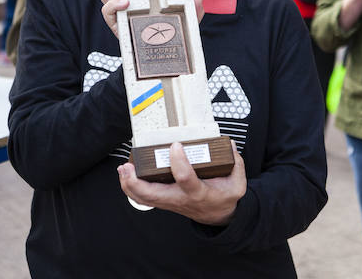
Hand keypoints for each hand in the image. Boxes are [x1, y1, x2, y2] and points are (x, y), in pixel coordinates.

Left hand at [117, 140, 245, 224]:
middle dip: (136, 182)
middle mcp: (180, 199)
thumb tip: (229, 145)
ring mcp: (170, 202)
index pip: (184, 178)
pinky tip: (126, 175)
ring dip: (129, 185)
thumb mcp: (237, 183)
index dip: (179, 162)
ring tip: (123, 168)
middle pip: (153, 195)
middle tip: (128, 166)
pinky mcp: (165, 201)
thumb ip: (236, 163)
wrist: (219, 216)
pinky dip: (131, 188)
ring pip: (144, 199)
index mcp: (199, 192)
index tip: (176, 145)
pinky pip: (144, 199)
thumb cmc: (225, 197)